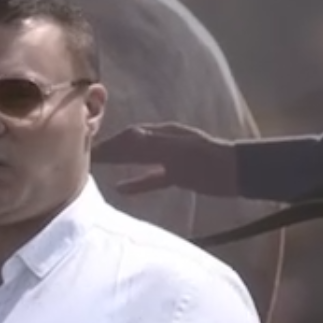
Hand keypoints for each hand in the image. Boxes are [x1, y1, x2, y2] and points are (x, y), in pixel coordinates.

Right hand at [91, 124, 239, 197]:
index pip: (128, 136)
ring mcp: (171, 158)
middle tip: (85, 160)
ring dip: (119, 164)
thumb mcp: (177, 151)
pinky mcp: (179, 175)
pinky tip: (121, 189)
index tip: (87, 151)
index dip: (108, 143)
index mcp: (162, 133)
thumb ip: (150, 146)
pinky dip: (136, 182)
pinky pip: (152, 177)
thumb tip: (120, 139)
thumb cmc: (208, 161)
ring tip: (97, 171)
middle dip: (109, 151)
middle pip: (130, 145)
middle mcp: (164, 141)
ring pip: (138, 160)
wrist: (238, 174)